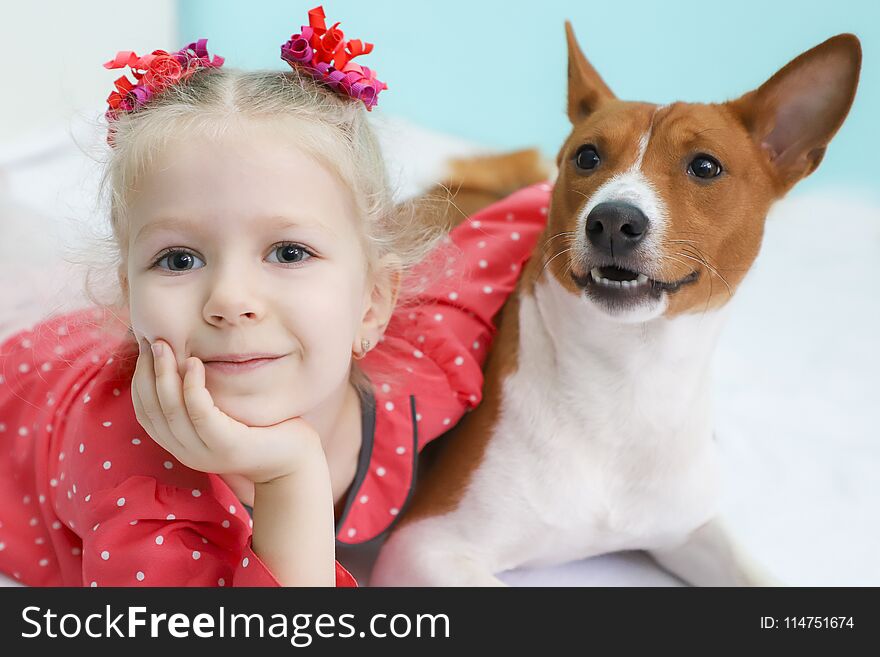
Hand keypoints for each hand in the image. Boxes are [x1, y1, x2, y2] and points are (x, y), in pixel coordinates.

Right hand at [130, 335, 322, 483]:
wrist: (293, 462)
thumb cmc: (259, 429)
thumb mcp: (222, 414)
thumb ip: (198, 400)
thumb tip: (182, 360)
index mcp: (180, 445)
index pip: (145, 413)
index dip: (140, 380)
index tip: (145, 351)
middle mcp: (186, 452)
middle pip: (153, 409)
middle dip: (147, 372)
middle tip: (153, 341)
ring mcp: (205, 452)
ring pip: (171, 410)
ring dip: (164, 374)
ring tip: (166, 346)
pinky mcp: (226, 445)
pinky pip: (200, 413)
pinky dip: (192, 386)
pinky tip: (195, 362)